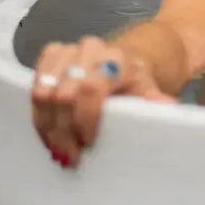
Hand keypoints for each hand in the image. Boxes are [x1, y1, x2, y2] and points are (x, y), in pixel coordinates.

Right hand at [31, 36, 175, 168]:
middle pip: (64, 93)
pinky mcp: (53, 53)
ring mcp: (70, 49)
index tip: (86, 143)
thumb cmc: (136, 79)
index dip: (84, 118)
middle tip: (68, 155)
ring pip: (44, 89)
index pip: (91, 89)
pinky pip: (35, 79)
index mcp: (117, 59)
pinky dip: (38, 109)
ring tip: (55, 147)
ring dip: (46, 123)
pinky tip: (47, 128)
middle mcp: (91, 49)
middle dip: (63, 130)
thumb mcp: (149, 89)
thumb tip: (168, 107)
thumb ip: (154, 99)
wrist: (127, 57)